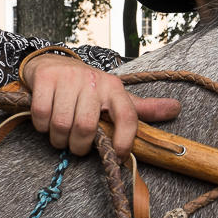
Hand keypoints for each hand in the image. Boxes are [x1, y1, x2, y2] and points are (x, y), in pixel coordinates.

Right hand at [22, 53, 180, 158]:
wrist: (54, 62)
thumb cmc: (88, 88)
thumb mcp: (116, 97)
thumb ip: (143, 109)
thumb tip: (176, 108)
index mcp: (115, 89)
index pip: (128, 116)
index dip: (125, 139)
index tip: (117, 155)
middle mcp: (94, 81)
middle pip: (87, 127)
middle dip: (79, 146)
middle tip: (76, 146)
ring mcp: (69, 78)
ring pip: (63, 124)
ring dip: (59, 138)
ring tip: (61, 136)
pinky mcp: (46, 78)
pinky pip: (42, 114)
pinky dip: (41, 126)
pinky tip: (46, 121)